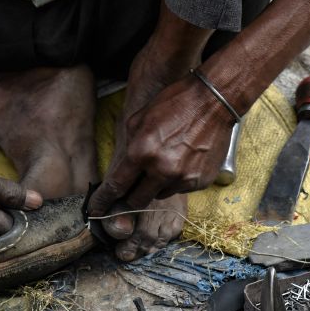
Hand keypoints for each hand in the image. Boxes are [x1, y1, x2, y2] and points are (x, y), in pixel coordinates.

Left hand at [89, 74, 234, 220]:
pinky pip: (180, 189)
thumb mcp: (140, 119)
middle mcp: (162, 170)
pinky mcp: (199, 182)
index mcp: (142, 152)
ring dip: (155, 186)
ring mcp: (183, 178)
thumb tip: (122, 168)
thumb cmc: (174, 104)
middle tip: (129, 192)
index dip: (103, 200)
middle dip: (129, 199)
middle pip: (137, 201)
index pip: (116, 186)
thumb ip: (129, 146)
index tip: (96, 209)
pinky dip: (176, 180)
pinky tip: (183, 161)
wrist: (214, 101)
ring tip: (165, 163)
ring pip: (159, 195)